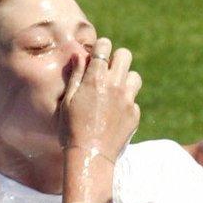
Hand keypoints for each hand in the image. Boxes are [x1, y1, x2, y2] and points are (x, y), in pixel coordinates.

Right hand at [60, 37, 141, 161]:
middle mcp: (115, 85)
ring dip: (125, 80)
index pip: (105, 45)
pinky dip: (126, 104)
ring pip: (135, 76)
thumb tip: (80, 54)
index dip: (101, 47)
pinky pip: (134, 101)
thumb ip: (75, 75)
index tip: (97, 55)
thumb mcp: (67, 100)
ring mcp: (127, 100)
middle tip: (108, 71)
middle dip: (116, 58)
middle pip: (125, 55)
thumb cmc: (71, 129)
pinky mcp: (134, 114)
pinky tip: (114, 115)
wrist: (89, 156)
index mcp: (95, 78)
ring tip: (114, 92)